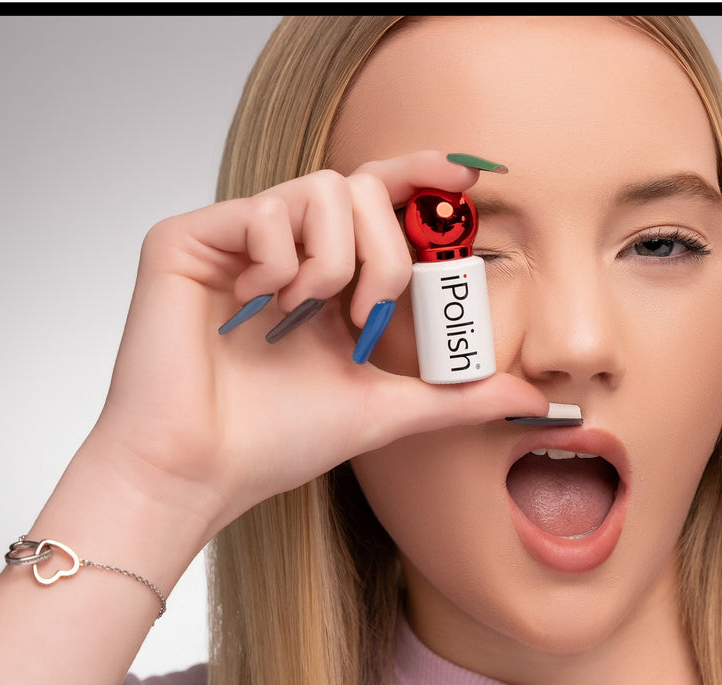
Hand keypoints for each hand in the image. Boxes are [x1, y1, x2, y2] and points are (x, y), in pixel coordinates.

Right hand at [89, 150, 547, 539]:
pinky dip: (276, 262)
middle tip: (364, 314)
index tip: (467, 176)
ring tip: (302, 316)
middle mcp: (281, 249)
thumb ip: (457, 394)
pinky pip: (260, 209)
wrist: (199, 472)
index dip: (420, 175)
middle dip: (384, 252)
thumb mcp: (385, 409)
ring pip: (319, 189)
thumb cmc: (274, 442)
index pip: (377, 202)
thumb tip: (534, 399)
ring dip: (332, 262)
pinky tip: (254, 307)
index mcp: (324, 278)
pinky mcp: (187, 240)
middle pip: (360, 186)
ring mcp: (235, 241)